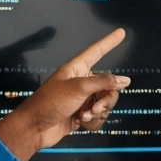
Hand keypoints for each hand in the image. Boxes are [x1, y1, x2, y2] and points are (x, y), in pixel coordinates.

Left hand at [0, 30, 128, 160]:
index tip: (122, 32)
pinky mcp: (83, 114)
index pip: (97, 51)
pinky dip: (93, 122)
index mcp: (78, 69)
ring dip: (98, 113)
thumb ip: (104, 82)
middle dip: (106, 100)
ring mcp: (84, 99)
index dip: (109, 42)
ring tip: (84, 117)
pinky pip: (100, 117)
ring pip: (106, 103)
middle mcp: (83, 82)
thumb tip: (125, 80)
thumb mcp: (79, 88)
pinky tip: (82, 124)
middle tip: (94, 108)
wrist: (36, 128)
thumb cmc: (52, 102)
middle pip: (109, 87)